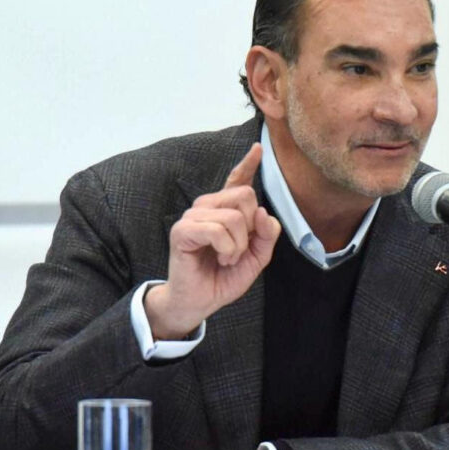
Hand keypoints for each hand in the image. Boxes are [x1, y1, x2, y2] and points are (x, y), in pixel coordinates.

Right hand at [145, 143, 280, 338]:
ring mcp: (193, 216)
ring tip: (226, 258)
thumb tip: (264, 213)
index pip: (237, 180)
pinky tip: (219, 258)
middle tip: (238, 250)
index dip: (248, 163)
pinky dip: (226, 248)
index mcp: (225, 210)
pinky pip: (217, 230)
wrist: (200, 301)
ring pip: (234, 216)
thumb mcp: (256, 258)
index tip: (258, 148)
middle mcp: (208, 206)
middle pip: (245, 196)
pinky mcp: (183, 230)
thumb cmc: (223, 277)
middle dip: (251, 228)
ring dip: (238, 246)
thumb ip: (266, 236)